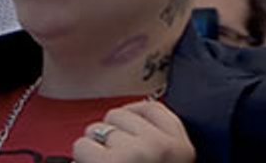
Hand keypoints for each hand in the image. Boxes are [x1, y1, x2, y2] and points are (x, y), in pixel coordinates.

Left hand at [73, 100, 194, 162]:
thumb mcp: (172, 161)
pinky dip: (83, 158)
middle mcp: (161, 146)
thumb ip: (160, 137)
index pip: (152, 108)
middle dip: (111, 136)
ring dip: (95, 150)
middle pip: (120, 115)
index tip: (127, 129)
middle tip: (117, 161)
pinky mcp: (110, 162)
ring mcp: (135, 153)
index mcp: (182, 147)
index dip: (132, 116)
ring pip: (98, 129)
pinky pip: (83, 145)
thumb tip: (131, 116)